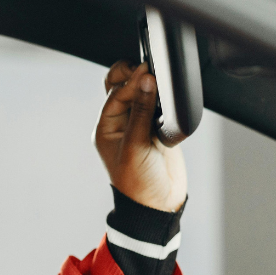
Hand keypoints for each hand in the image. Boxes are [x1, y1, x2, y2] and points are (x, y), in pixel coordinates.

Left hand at [94, 61, 187, 211]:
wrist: (159, 203)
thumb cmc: (138, 184)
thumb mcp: (136, 145)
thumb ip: (142, 112)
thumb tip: (146, 81)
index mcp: (107, 127)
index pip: (115, 94)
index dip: (130, 82)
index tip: (146, 72)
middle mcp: (122, 123)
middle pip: (122, 87)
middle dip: (133, 76)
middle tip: (149, 71)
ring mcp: (141, 124)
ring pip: (142, 93)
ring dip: (150, 85)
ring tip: (160, 82)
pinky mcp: (159, 128)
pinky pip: (160, 105)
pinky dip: (164, 97)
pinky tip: (169, 96)